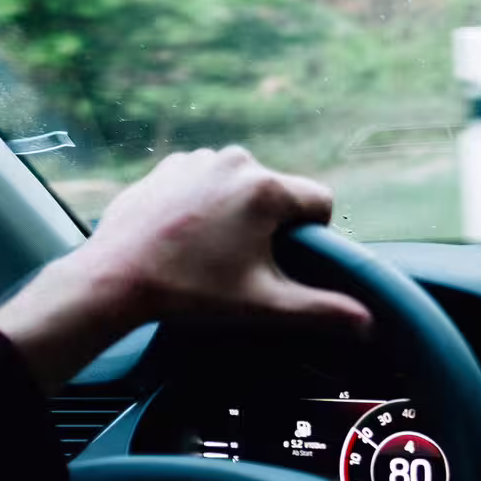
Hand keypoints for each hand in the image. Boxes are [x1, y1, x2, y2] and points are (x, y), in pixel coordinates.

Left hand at [0, 147, 370, 388]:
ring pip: (241, 187)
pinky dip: (204, 205)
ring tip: (209, 252)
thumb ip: (322, 310)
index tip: (287, 259)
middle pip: (278, 194)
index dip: (313, 234)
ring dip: (236, 213)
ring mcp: (198, 160)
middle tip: (241, 265)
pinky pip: (206, 182)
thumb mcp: (263, 305)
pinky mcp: (168, 167)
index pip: (320, 201)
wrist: (114, 278)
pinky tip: (184, 238)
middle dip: (270, 226)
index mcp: (265, 189)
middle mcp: (236, 161)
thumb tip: (367, 321)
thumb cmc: (190, 291)